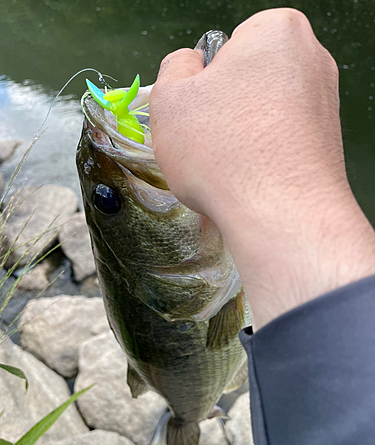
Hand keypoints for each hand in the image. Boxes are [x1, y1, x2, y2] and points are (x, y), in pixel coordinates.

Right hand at [150, 8, 374, 329]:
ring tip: (229, 165)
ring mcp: (326, 104)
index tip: (200, 112)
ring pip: (262, 113)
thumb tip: (191, 67)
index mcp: (278, 31)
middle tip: (209, 141)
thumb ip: (174, 68)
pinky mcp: (329, 144)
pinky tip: (252, 178)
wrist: (281, 217)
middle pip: (248, 79)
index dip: (205, 80)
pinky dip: (264, 155)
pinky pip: (281, 140)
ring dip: (241, 134)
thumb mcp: (169, 99)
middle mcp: (313, 60)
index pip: (226, 45)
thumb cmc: (222, 152)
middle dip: (225, 107)